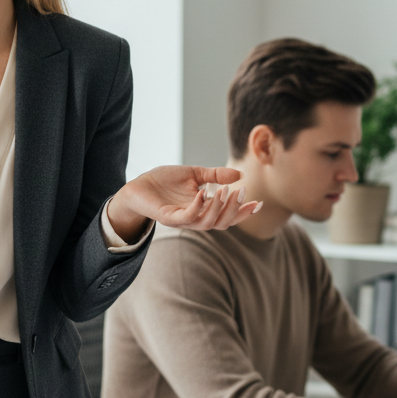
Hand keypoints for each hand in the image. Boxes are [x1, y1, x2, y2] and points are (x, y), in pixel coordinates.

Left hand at [107, 165, 260, 240]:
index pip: (228, 216)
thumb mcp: (195, 174)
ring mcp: (182, 220)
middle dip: (235, 210)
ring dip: (219, 208)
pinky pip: (187, 216)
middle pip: (221, 223)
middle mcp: (195, 218)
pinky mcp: (169, 217)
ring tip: (226, 190)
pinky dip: (197, 207)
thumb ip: (216, 175)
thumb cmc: (165, 181)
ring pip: (207, 223)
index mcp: (203, 210)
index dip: (243, 212)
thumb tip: (239, 174)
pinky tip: (203, 193)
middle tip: (242, 192)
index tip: (258, 203)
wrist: (138, 185)